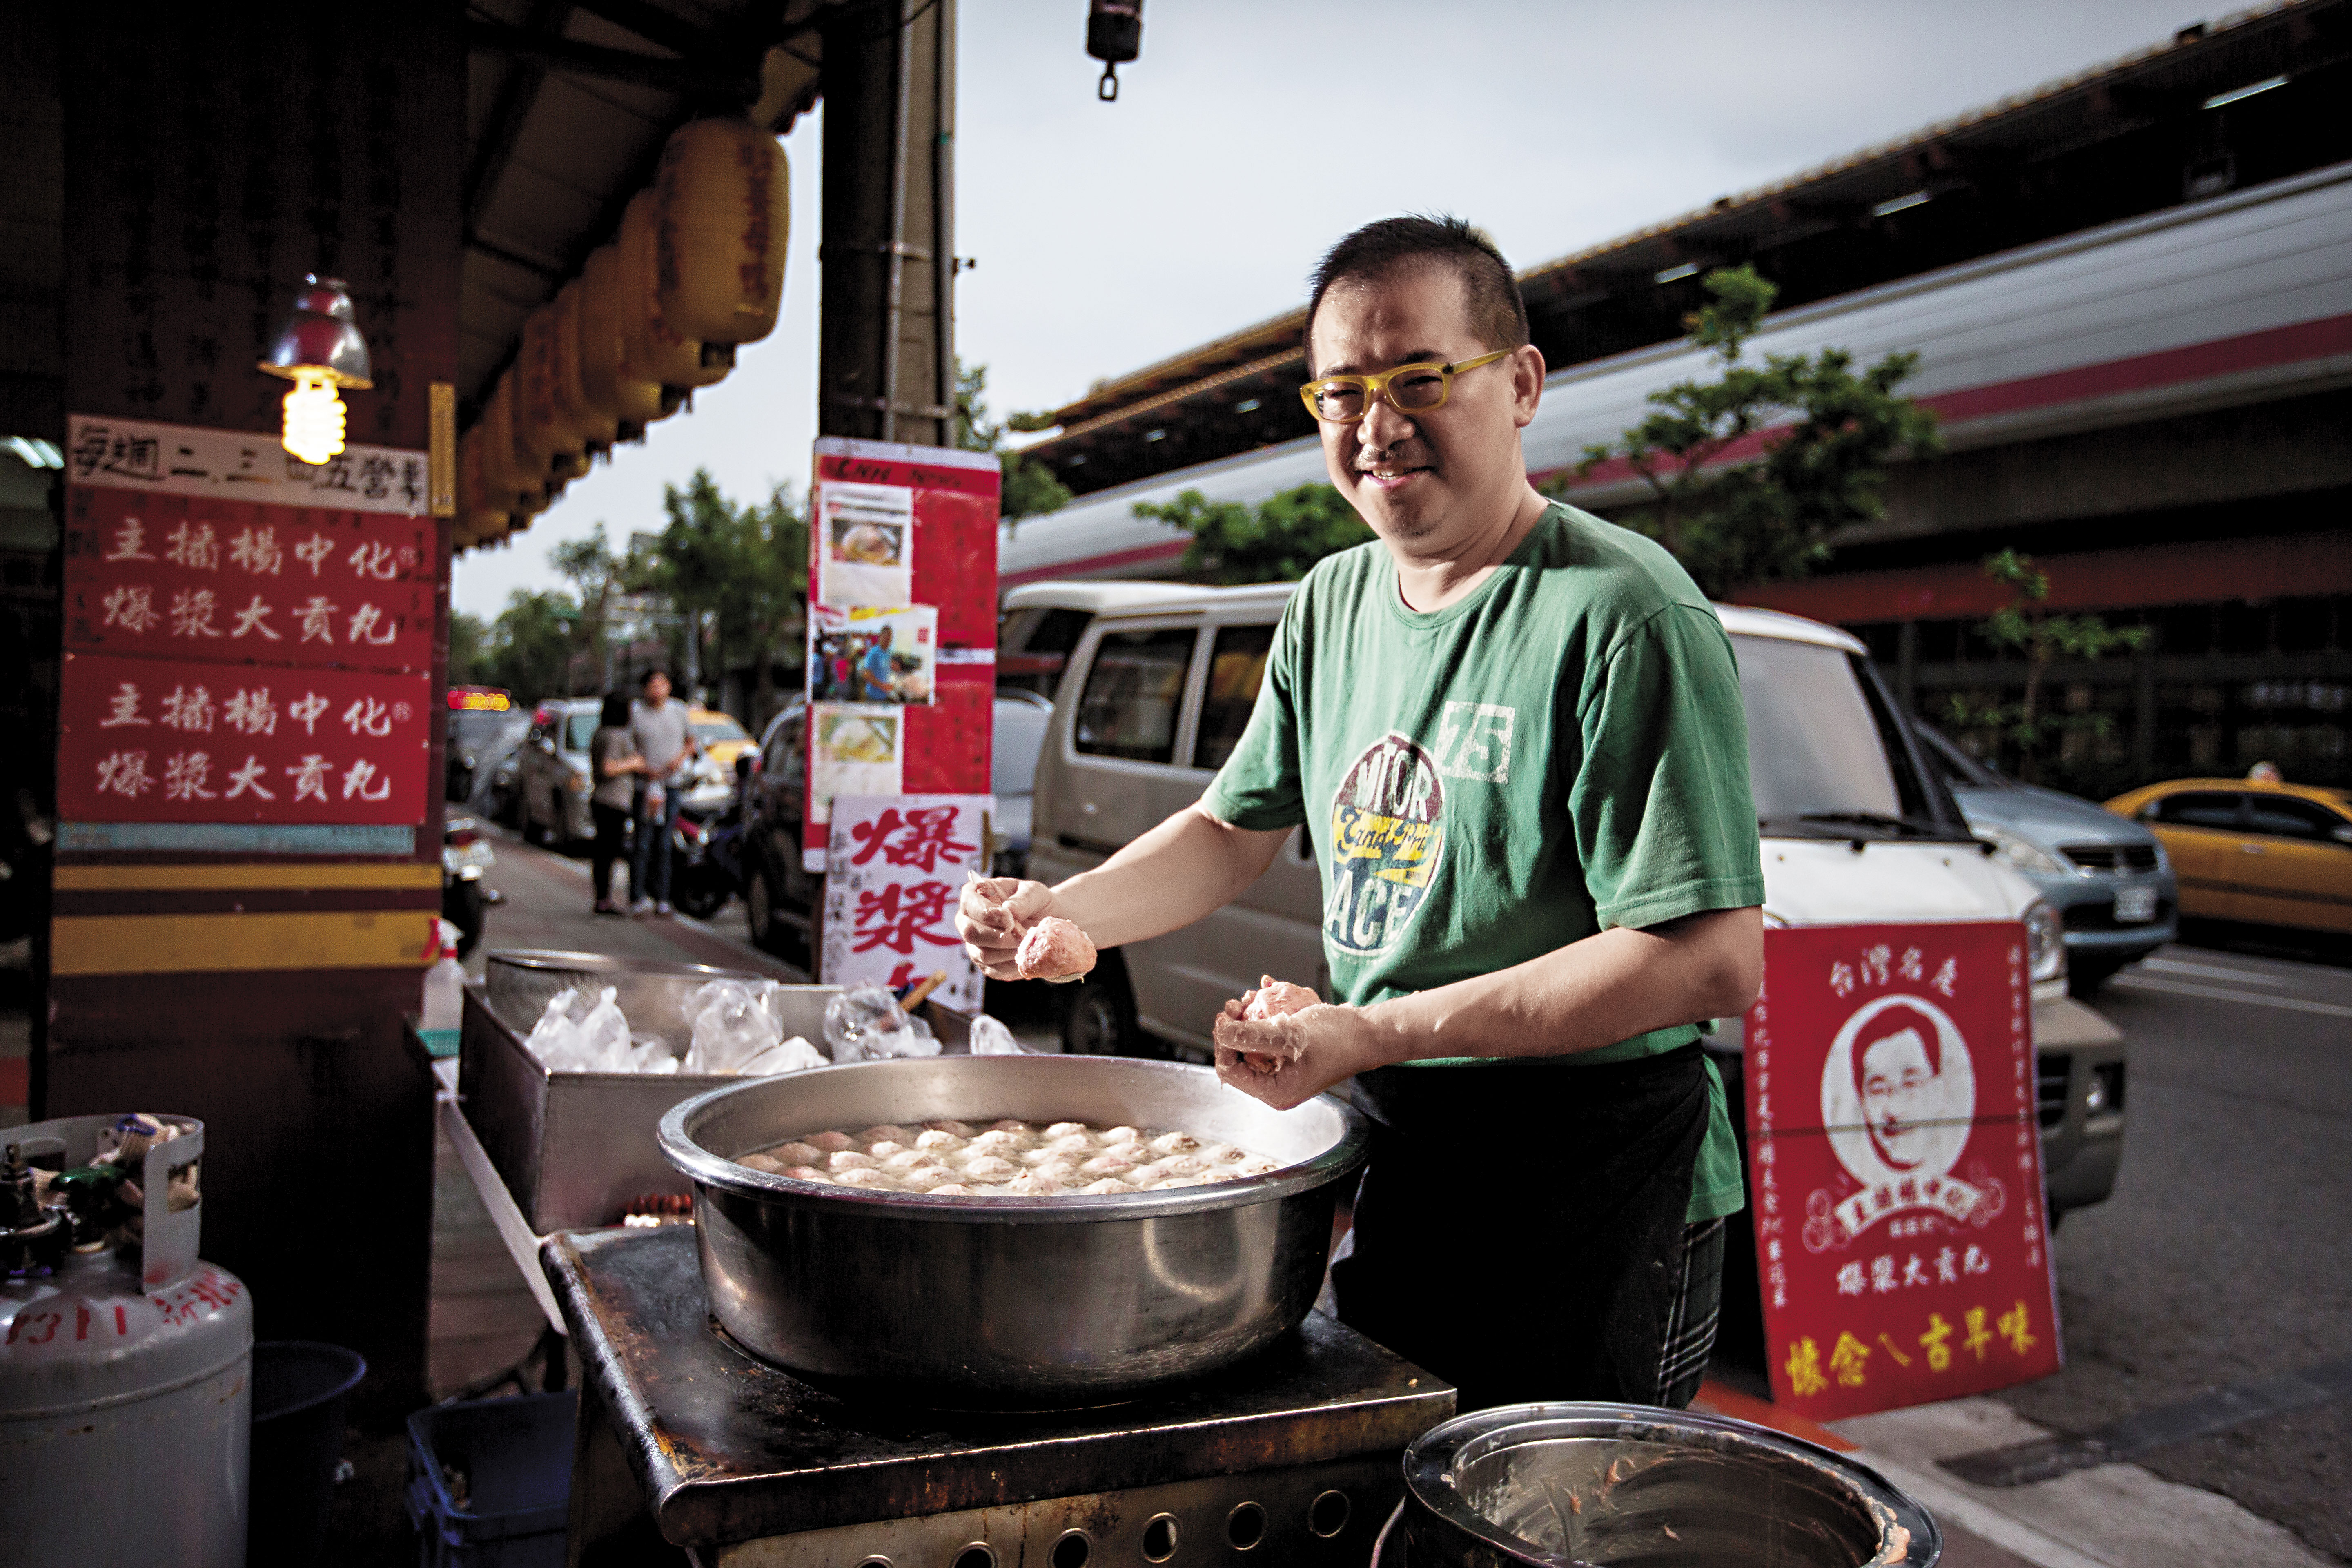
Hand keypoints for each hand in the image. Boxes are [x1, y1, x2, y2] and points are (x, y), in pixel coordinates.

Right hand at [958, 875, 1054, 981]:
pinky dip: (1013, 964)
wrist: (1047, 925)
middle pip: (970, 932)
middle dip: (998, 936)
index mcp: (974, 895)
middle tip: (1023, 935)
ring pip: (983, 954)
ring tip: (1028, 943)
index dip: (987, 913)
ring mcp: (974, 945)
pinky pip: (995, 970)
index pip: (970, 905)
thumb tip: (1008, 911)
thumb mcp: (1035, 893)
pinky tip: (1026, 955)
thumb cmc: (1037, 903)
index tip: (1010, 919)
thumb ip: (1023, 900)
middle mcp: (967, 920)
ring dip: (1009, 951)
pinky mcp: (986, 965)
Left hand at [1212, 999, 1375, 1110]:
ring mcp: (1283, 1073)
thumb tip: (1222, 1032)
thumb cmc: (1337, 1037)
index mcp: (1275, 1092)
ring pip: (1249, 1048)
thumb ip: (1253, 1035)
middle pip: (1237, 1059)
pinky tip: (1262, 1002)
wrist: (1369, 1034)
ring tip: (1247, 999)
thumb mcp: (1291, 1034)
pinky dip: (1261, 1023)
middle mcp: (1276, 1087)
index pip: (1229, 1070)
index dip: (1222, 1041)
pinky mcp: (1289, 1059)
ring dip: (1245, 1023)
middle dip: (1232, 1030)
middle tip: (1236, 1004)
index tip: (1225, 1015)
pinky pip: (1266, 1042)